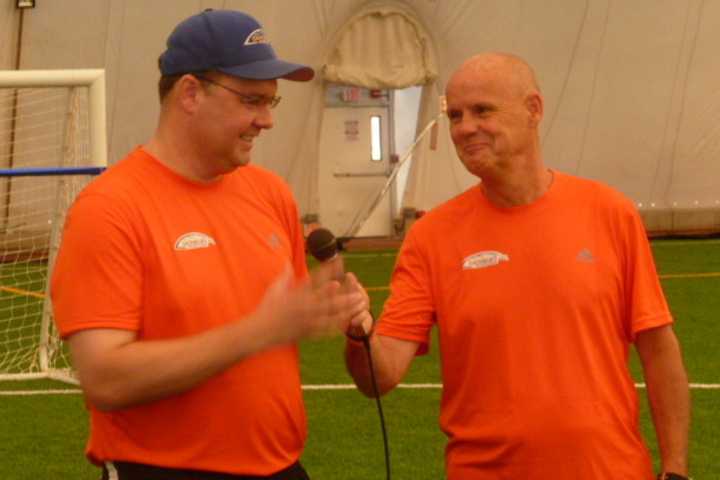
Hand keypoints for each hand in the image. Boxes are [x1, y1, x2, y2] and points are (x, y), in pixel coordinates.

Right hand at [253, 266, 368, 345]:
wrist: (259, 332)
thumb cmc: (266, 309)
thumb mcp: (274, 288)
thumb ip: (284, 275)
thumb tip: (287, 261)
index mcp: (297, 294)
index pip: (316, 278)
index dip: (329, 269)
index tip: (340, 262)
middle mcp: (304, 307)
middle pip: (330, 300)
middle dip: (346, 296)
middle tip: (360, 291)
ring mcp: (307, 321)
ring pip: (332, 315)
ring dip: (347, 309)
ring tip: (360, 305)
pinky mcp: (307, 333)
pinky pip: (326, 329)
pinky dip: (338, 325)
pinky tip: (350, 321)